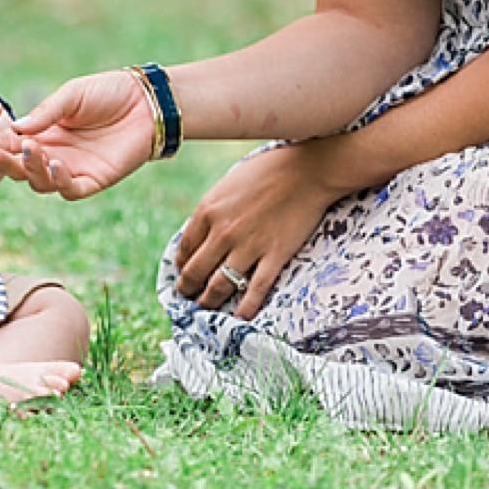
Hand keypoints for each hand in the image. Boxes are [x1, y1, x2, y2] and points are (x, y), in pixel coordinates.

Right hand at [0, 69, 154, 199]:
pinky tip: (55, 164)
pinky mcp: (93, 181)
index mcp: (43, 133)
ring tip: (31, 150)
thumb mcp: (71, 95)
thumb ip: (46, 113)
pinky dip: (59, 180)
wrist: (147, 101)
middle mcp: (53, 154)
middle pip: (19, 167)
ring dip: (30, 168)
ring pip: (39, 182)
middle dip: (2, 160)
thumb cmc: (108, 92)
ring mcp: (72, 170)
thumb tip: (15, 128)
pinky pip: (69, 189)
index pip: (10, 143)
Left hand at [175, 141, 346, 319]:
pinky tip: (240, 318)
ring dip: (209, 302)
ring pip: (219, 286)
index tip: (182, 274)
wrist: (307, 170)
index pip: (184, 249)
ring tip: (206, 308)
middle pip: (196, 272)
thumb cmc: (267, 171)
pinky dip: (245, 308)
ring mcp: (248, 246)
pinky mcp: (274, 256)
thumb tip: (204, 232)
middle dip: (188, 289)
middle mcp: (223, 232)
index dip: (181, 266)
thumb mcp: (228, 185)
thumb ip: (214, 210)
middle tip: (187, 298)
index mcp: (208, 211)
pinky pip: (255, 290)